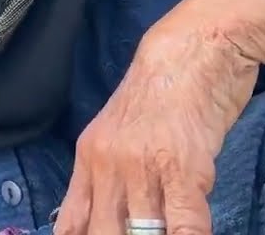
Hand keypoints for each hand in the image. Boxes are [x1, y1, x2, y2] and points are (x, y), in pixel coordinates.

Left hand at [53, 15, 261, 234]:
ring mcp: (142, 167)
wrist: (193, 48)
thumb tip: (110, 216)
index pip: (71, 222)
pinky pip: (183, 225)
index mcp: (89, 158)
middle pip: (102, 233)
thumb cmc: (166, 92)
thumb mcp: (123, 134)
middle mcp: (107, 165)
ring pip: (140, 234)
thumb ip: (112, 176)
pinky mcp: (182, 168)